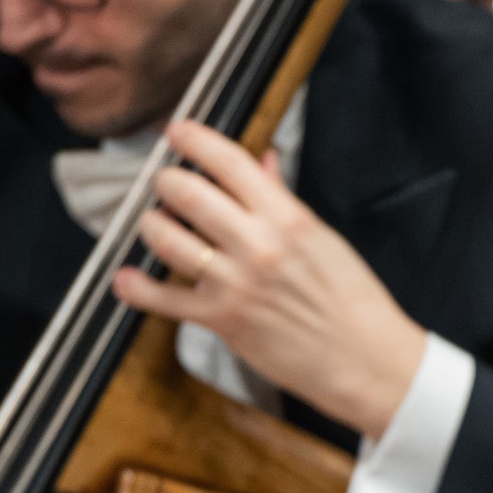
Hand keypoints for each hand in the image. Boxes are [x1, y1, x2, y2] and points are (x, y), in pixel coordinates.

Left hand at [109, 119, 427, 439]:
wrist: (367, 361)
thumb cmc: (353, 301)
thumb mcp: (322, 239)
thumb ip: (282, 199)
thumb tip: (262, 162)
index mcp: (287, 218)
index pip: (229, 161)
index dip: (195, 139)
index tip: (178, 132)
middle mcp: (257, 245)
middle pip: (188, 192)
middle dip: (167, 181)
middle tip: (166, 184)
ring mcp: (236, 284)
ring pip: (167, 238)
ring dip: (152, 224)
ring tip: (155, 223)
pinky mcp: (223, 320)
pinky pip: (165, 300)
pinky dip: (138, 289)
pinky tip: (125, 279)